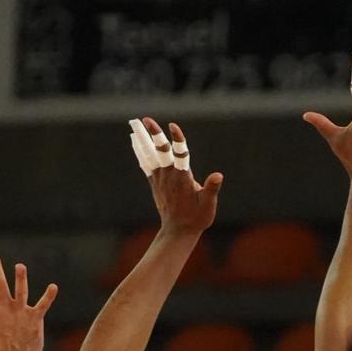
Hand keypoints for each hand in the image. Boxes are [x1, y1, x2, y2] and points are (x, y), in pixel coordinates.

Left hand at [138, 117, 223, 235]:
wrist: (179, 231)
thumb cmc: (197, 217)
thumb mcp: (208, 204)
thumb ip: (212, 188)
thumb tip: (218, 175)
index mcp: (183, 179)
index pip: (181, 155)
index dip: (178, 140)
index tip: (173, 126)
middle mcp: (169, 176)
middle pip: (159, 151)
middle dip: (152, 135)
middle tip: (145, 119)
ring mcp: (159, 179)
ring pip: (148, 155)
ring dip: (141, 139)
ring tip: (133, 123)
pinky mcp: (154, 183)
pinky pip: (145, 163)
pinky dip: (139, 151)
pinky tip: (134, 140)